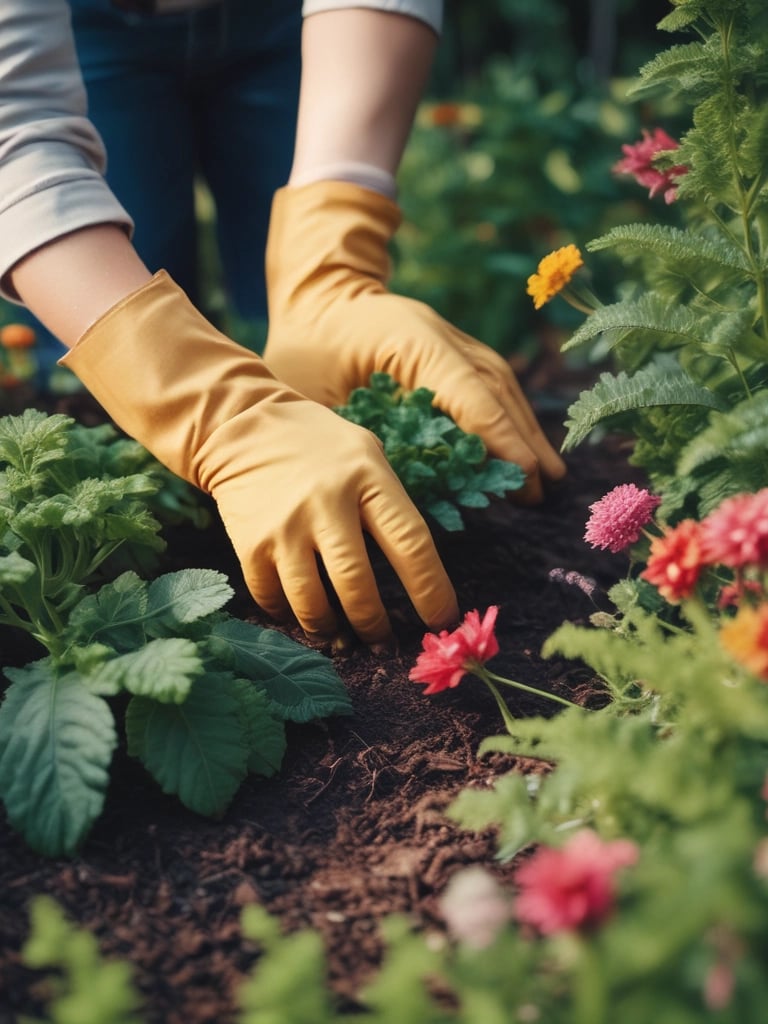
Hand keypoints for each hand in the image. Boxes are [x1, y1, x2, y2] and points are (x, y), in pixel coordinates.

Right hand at [60, 272, 458, 644]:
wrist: (242, 427)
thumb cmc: (320, 446)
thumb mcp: (367, 455)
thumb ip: (390, 504)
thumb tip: (420, 574)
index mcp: (367, 477)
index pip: (410, 543)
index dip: (431, 590)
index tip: (442, 621)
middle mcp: (326, 503)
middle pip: (357, 584)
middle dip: (375, 624)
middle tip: (384, 642)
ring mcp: (285, 526)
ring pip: (313, 602)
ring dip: (331, 629)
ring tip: (343, 635)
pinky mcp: (250, 544)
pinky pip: (274, 599)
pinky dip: (290, 615)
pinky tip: (302, 613)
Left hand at [263, 181, 566, 503]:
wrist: (314, 293)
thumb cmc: (302, 345)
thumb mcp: (307, 391)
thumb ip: (346, 434)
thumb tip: (386, 489)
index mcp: (409, 339)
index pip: (467, 391)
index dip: (498, 435)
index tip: (524, 474)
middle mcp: (440, 334)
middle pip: (494, 387)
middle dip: (521, 438)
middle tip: (543, 489)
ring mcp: (449, 338)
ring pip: (499, 383)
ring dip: (523, 428)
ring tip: (546, 474)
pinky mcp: (448, 349)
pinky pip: (488, 383)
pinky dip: (507, 414)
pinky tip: (520, 444)